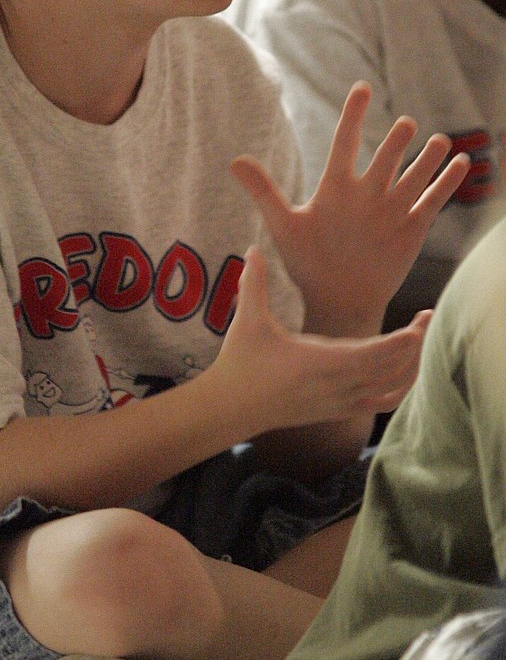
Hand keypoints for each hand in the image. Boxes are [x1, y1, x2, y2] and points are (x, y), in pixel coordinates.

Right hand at [208, 246, 430, 438]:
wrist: (232, 407)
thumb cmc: (240, 362)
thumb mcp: (246, 321)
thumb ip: (254, 283)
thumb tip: (252, 248)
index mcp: (321, 362)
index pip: (379, 353)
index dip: (406, 338)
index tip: (423, 316)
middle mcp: (338, 385)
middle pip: (396, 369)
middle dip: (417, 344)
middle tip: (426, 318)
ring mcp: (340, 402)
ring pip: (394, 388)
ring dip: (412, 366)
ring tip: (417, 341)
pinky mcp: (339, 411)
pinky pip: (382, 403)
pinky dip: (400, 388)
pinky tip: (403, 369)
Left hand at [230, 82, 470, 334]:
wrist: (335, 301)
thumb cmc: (306, 264)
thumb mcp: (284, 225)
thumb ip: (264, 191)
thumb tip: (233, 160)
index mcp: (336, 186)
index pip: (346, 142)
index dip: (353, 115)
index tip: (362, 88)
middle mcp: (367, 191)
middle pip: (386, 155)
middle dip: (396, 141)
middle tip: (404, 126)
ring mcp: (391, 208)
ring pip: (414, 173)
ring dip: (427, 157)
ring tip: (436, 142)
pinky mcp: (412, 228)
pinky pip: (433, 199)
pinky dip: (447, 182)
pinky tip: (459, 163)